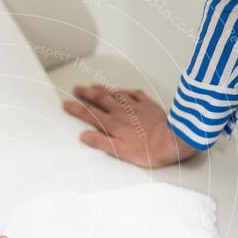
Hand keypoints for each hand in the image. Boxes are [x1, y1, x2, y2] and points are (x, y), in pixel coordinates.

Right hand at [63, 85, 197, 167]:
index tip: (66, 104)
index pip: (89, 114)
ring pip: (116, 94)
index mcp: (112, 124)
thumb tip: (84, 136)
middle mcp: (121, 112)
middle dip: (87, 93)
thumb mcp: (119, 152)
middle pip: (100, 99)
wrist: (171, 141)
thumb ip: (100, 142)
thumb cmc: (147, 150)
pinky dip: (126, 91)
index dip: (76, 109)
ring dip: (103, 89)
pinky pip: (135, 94)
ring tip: (95, 85)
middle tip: (77, 88)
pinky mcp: (149, 105)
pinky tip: (124, 91)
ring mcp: (135, 107)